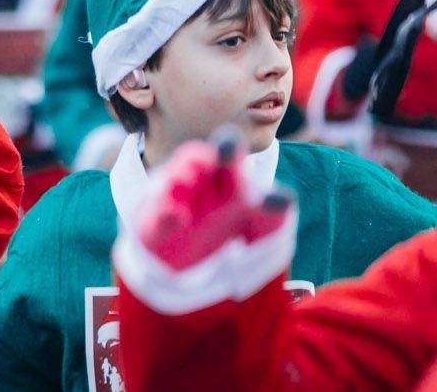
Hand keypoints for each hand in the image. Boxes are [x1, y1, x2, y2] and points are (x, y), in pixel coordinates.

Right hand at [136, 133, 292, 271]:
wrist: (207, 290)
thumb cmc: (238, 249)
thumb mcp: (262, 234)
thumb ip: (273, 218)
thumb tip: (282, 198)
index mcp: (227, 182)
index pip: (227, 155)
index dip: (227, 147)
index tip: (229, 150)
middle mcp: (199, 189)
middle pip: (195, 162)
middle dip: (198, 160)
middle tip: (206, 163)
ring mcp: (174, 207)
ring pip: (171, 185)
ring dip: (177, 179)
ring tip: (186, 181)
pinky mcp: (154, 234)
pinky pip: (154, 222)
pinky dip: (163, 216)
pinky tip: (176, 217)